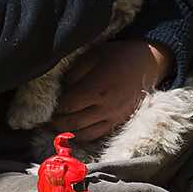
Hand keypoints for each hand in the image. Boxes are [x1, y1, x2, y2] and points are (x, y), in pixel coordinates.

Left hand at [51, 40, 174, 143]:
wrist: (148, 64)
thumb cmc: (118, 55)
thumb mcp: (94, 55)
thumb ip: (75, 72)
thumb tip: (60, 88)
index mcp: (97, 88)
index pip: (68, 105)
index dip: (54, 108)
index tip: (45, 107)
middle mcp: (104, 107)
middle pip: (72, 122)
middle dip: (55, 123)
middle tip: (44, 120)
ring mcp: (113, 117)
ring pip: (83, 133)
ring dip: (66, 132)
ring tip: (55, 127)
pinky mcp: (118, 122)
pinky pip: (97, 135)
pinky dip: (82, 136)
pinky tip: (72, 131)